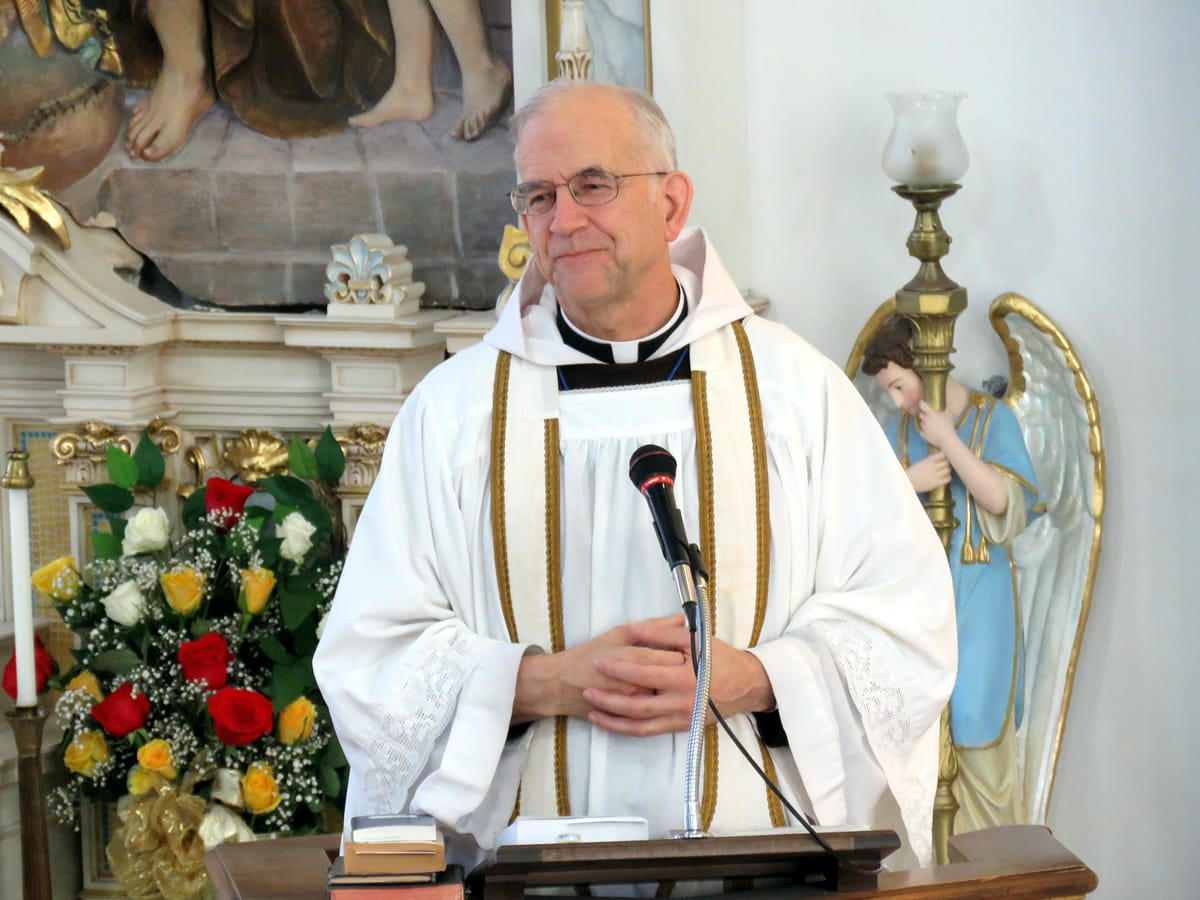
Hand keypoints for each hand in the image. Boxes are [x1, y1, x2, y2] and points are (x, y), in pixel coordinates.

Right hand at [513, 615, 688, 723]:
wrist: (560, 684)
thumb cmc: (587, 656)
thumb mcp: (618, 634)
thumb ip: (651, 627)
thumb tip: (680, 618)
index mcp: (633, 659)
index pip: (670, 657)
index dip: (685, 654)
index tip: (695, 649)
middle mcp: (636, 685)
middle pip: (670, 680)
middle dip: (684, 673)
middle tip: (694, 665)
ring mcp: (634, 705)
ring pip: (665, 701)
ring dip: (676, 693)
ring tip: (683, 683)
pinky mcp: (628, 720)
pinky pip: (652, 721)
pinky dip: (664, 711)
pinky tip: (669, 702)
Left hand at [585, 614, 774, 737]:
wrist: (747, 685)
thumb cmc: (721, 658)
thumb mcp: (695, 638)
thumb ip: (663, 633)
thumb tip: (633, 628)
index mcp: (685, 677)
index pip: (644, 673)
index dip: (619, 669)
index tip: (600, 662)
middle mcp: (682, 702)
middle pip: (637, 705)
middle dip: (608, 700)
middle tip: (586, 691)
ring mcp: (681, 718)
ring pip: (640, 725)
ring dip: (614, 720)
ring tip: (592, 711)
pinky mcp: (681, 727)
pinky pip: (650, 732)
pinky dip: (628, 729)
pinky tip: (613, 722)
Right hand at [907, 452, 950, 491]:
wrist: (908, 481)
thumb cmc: (914, 472)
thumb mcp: (921, 463)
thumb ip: (931, 460)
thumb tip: (942, 458)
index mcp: (928, 460)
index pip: (942, 455)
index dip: (946, 456)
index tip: (945, 457)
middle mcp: (932, 467)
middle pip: (947, 462)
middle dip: (947, 463)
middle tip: (946, 465)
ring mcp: (935, 475)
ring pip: (948, 470)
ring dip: (948, 470)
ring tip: (945, 471)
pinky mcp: (936, 483)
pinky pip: (947, 479)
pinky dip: (948, 477)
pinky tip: (945, 477)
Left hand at [915, 400, 957, 448]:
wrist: (947, 440)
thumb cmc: (949, 427)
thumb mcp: (948, 416)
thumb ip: (945, 410)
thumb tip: (944, 405)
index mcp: (931, 414)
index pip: (922, 405)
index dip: (921, 403)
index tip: (922, 403)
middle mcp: (925, 420)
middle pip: (920, 414)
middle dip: (924, 414)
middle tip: (930, 416)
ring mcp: (923, 428)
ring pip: (921, 423)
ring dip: (925, 423)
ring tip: (932, 425)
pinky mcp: (923, 435)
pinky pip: (921, 431)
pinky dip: (924, 430)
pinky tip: (930, 431)